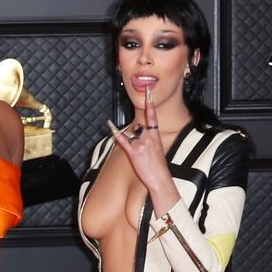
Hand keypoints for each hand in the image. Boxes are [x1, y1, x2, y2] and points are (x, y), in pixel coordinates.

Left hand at [105, 89, 177, 213]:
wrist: (160, 178)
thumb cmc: (159, 166)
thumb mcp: (158, 149)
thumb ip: (150, 139)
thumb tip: (141, 134)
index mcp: (156, 136)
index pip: (153, 117)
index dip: (150, 104)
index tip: (149, 93)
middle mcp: (148, 137)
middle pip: (139, 125)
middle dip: (139, 126)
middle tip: (144, 116)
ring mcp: (141, 144)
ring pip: (132, 133)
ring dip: (132, 141)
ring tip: (141, 153)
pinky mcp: (134, 152)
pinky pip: (123, 140)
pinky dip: (116, 134)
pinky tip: (110, 126)